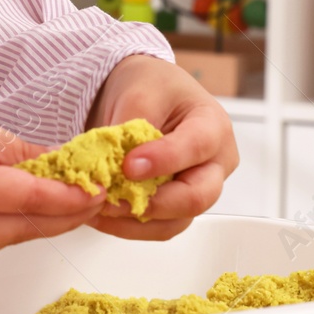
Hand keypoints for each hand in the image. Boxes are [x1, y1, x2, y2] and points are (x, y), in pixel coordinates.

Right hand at [0, 89, 104, 248]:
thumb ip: (10, 148)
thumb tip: (55, 161)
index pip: (33, 199)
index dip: (72, 196)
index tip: (100, 186)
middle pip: (27, 228)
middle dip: (68, 216)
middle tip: (100, 198)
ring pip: (9, 238)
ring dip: (44, 224)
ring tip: (76, 203)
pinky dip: (16, 224)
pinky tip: (34, 207)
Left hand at [86, 56, 239, 239]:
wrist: (144, 96)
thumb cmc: (152, 87)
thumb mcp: (140, 92)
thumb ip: (130, 127)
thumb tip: (114, 167)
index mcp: (213, 126)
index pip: (197, 148)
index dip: (164, 160)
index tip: (129, 166)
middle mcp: (214, 163)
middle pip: (196, 197)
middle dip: (153, 203)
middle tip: (113, 198)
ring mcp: (197, 188)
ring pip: (175, 221)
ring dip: (134, 221)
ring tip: (99, 209)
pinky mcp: (175, 205)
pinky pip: (156, 226)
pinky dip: (127, 225)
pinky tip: (100, 214)